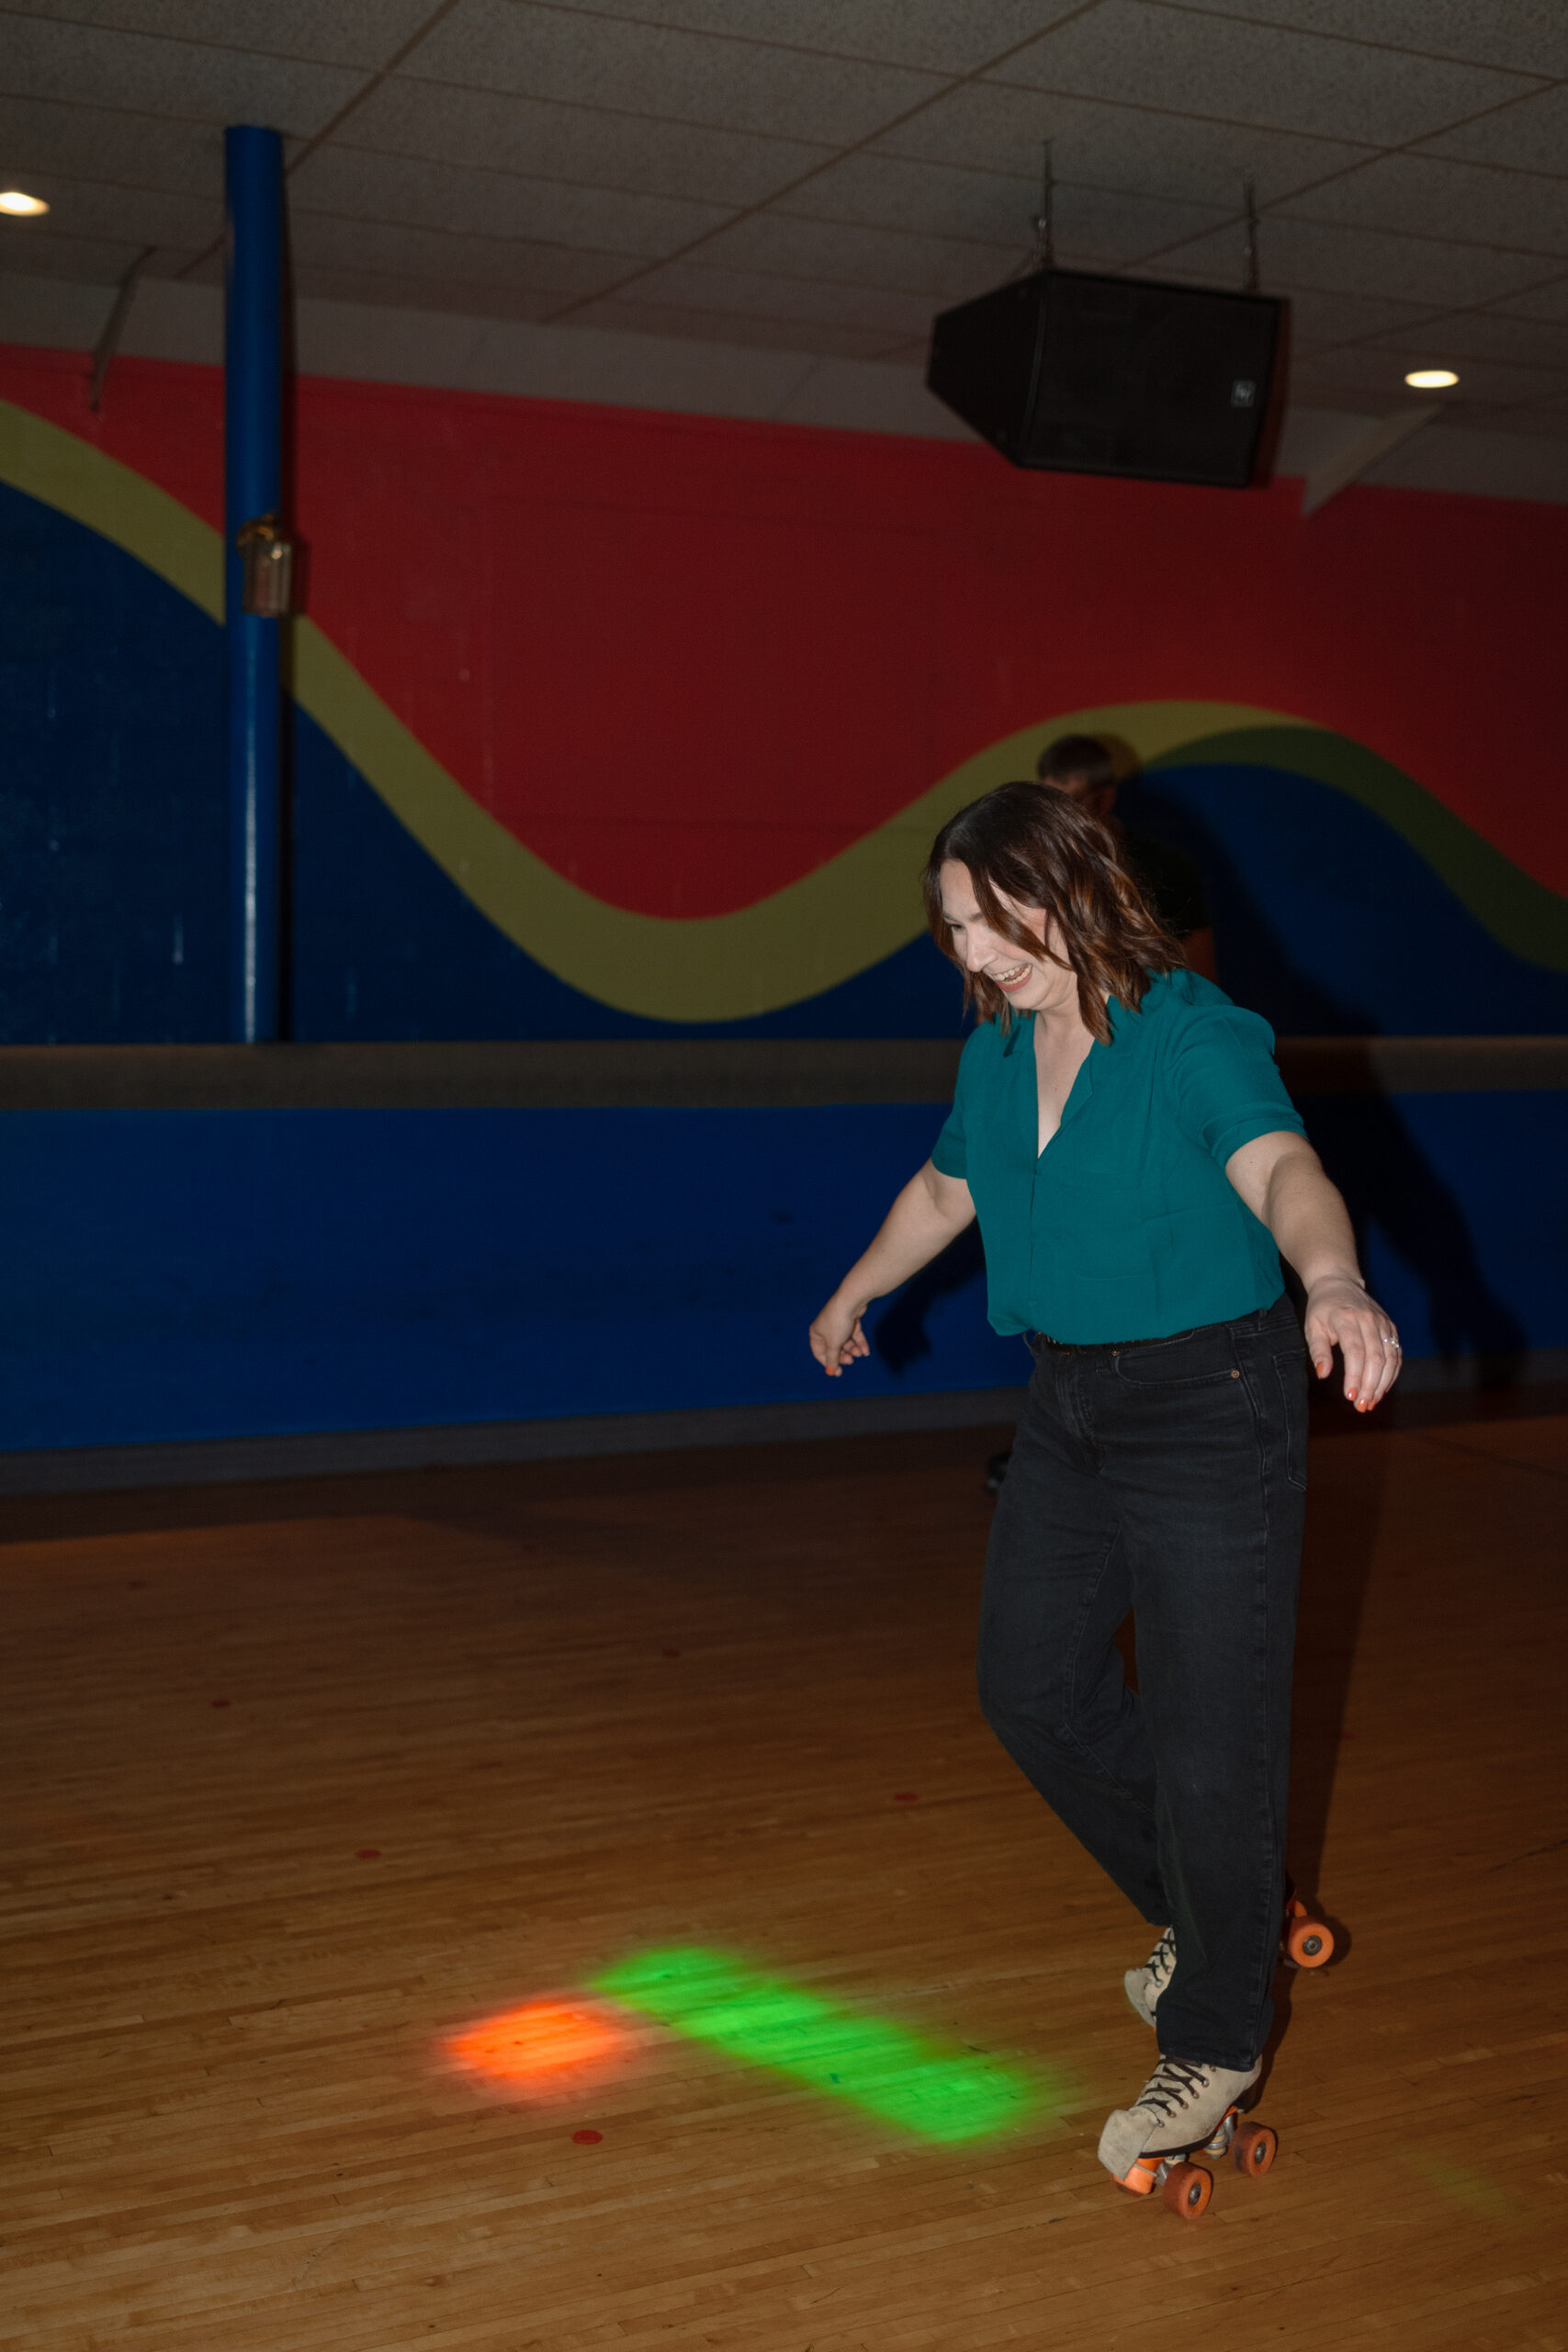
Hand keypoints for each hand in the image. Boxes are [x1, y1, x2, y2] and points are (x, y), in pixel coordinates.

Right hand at [809, 1293, 869, 1377]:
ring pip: (845, 1341)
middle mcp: (825, 1328)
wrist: (851, 1300)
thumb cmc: (838, 1322)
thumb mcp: (833, 1344)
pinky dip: (859, 1343)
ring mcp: (838, 1323)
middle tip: (851, 1361)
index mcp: (816, 1333)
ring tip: (860, 1353)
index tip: (839, 1372)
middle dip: (843, 1355)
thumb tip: (831, 1371)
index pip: (819, 1352)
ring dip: (853, 1349)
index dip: (829, 1363)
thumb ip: (832, 1358)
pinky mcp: (850, 1319)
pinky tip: (865, 1351)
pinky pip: (854, 1334)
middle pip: (834, 1347)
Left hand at [1304, 1274, 1401, 1411]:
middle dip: (1369, 1385)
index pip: (1355, 1351)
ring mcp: (1383, 1323)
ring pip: (1390, 1358)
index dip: (1354, 1375)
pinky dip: (1391, 1374)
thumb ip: (1318, 1350)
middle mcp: (1369, 1320)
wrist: (1339, 1282)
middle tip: (1361, 1406)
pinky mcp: (1391, 1328)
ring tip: (1370, 1402)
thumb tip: (1322, 1374)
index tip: (1349, 1396)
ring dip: (1382, 1384)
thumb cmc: (1322, 1308)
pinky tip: (1381, 1389)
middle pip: (1375, 1358)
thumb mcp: (1312, 1327)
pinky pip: (1396, 1354)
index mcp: (1347, 1318)